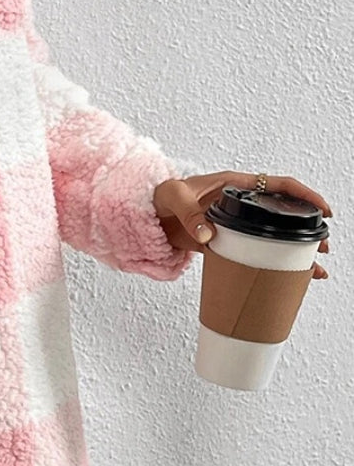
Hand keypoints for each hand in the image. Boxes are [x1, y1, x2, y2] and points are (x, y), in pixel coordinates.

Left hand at [152, 171, 332, 278]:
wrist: (142, 214)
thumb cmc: (157, 195)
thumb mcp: (172, 196)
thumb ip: (189, 212)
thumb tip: (209, 234)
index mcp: (234, 184)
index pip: (278, 185)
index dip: (304, 195)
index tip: (323, 209)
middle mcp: (240, 203)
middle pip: (283, 214)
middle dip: (308, 230)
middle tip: (323, 247)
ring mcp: (234, 225)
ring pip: (272, 237)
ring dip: (294, 253)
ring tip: (313, 270)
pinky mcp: (223, 243)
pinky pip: (252, 254)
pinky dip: (267, 266)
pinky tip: (281, 281)